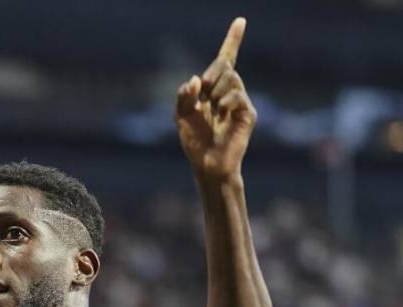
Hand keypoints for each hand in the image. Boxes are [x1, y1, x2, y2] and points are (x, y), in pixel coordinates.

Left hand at [174, 17, 256, 177]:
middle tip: (201, 96)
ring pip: (231, 78)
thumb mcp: (180, 116)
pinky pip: (236, 96)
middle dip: (210, 76)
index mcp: (214, 90)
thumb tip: (196, 79)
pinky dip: (224, 103)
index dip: (232, 40)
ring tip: (212, 110)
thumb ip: (183, 95)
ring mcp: (241, 102)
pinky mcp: (248, 113)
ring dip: (215, 91)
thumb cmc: (194, 141)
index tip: (240, 21)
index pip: (225, 60)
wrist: (206, 164)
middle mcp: (230, 92)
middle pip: (224, 65)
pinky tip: (221, 115)